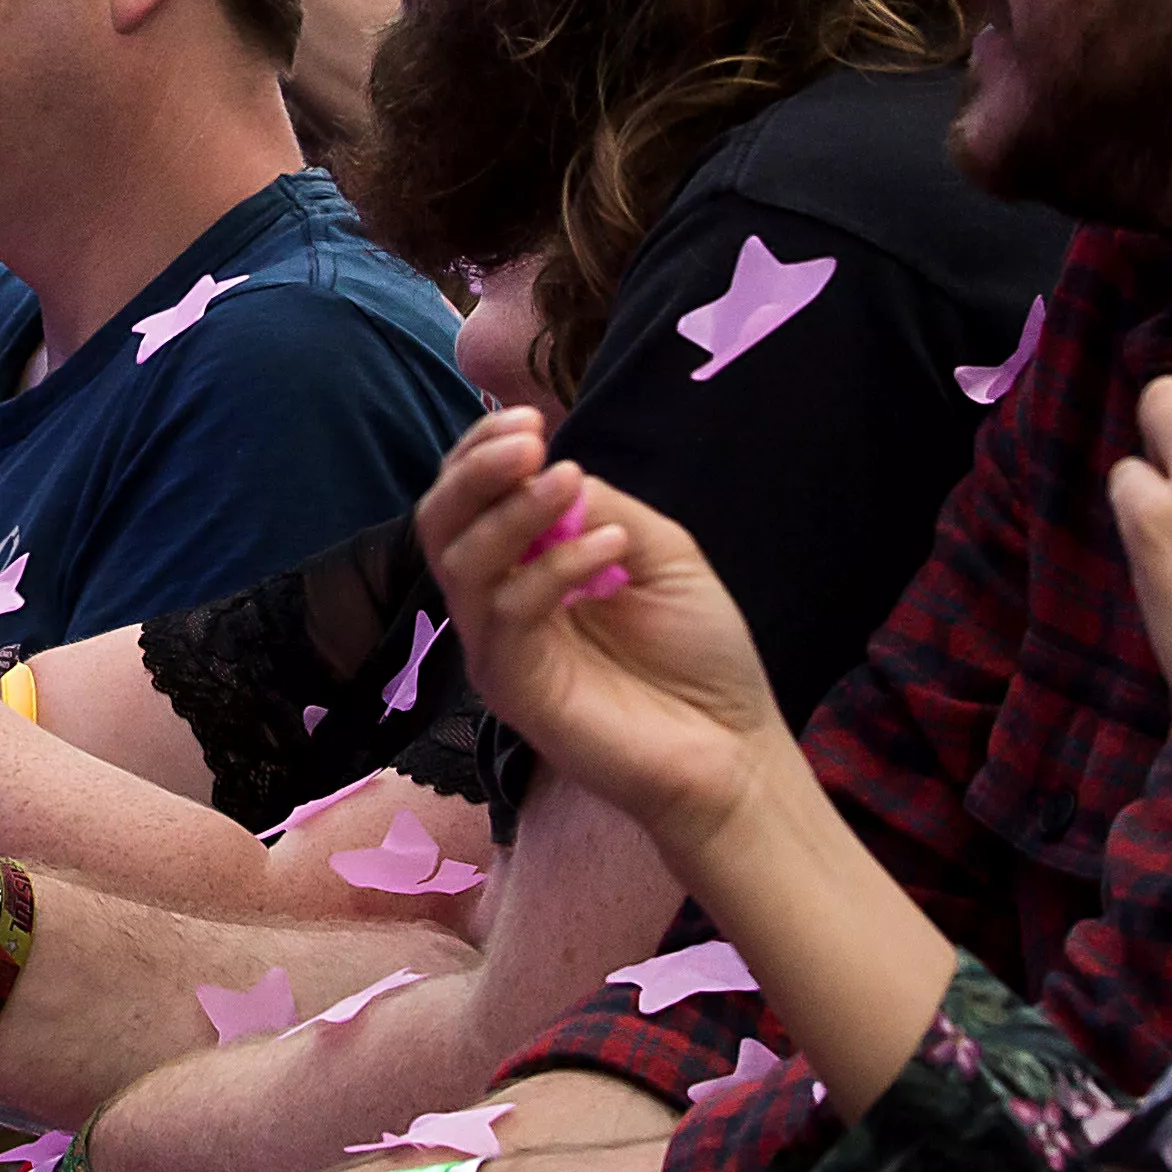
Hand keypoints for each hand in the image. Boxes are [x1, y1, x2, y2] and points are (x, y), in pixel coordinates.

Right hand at [420, 411, 792, 863]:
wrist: (730, 752)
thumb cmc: (699, 657)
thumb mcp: (660, 551)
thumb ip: (601, 507)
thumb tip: (551, 470)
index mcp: (524, 570)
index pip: (470, 501)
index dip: (484, 452)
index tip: (531, 418)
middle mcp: (499, 607)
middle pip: (440, 526)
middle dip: (474, 470)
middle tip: (528, 439)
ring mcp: (500, 650)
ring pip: (462, 564)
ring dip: (511, 509)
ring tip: (568, 478)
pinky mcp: (514, 689)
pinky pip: (510, 612)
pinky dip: (554, 567)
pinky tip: (611, 547)